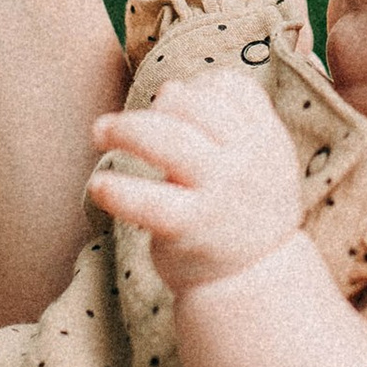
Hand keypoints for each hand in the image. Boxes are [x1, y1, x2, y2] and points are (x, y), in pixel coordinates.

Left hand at [88, 70, 305, 292]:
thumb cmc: (240, 209)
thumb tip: (169, 89)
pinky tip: (99, 186)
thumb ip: (218, 123)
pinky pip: (148, 201)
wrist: (254, 280)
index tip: (172, 103)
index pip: (231, 88)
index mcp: (267, 138)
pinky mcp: (191, 227)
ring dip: (125, 129)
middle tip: (122, 120)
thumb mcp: (251, 160)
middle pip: (194, 105)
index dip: (196, 86)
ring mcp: (220, 193)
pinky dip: (117, 190)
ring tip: (99, 132)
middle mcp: (248, 161)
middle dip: (154, 104)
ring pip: (168, 140)